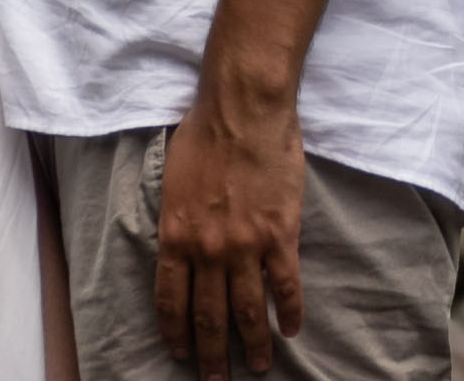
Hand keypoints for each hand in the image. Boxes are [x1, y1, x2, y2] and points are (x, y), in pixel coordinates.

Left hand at [155, 86, 304, 379]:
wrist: (243, 109)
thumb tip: (179, 243)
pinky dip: (289, 312)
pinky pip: (285, 287)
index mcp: (177, 235)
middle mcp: (208, 250)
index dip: (176, 332)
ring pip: (248, 312)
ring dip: (252, 345)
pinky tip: (291, 329)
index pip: (172, 300)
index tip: (181, 353)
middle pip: (209, 317)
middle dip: (212, 355)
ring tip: (258, 366)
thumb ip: (177, 218)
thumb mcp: (174, 179)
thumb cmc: (205, 133)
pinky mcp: (279, 236)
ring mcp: (245, 246)